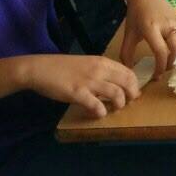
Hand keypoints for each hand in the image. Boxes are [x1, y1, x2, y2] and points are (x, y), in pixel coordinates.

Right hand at [21, 54, 139, 118]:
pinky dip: (101, 112)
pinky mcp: (78, 93)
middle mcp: (99, 70)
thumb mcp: (87, 64)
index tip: (133, 93)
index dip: (135, 85)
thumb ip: (101, 71)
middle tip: (127, 103)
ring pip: (117, 94)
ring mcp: (89, 81)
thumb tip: (115, 84)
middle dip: (132, 95)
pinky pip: (97, 105)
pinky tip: (98, 114)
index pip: (128, 72)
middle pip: (127, 82)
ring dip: (119, 104)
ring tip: (114, 108)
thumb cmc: (63, 67)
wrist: (40, 69)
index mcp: (103, 61)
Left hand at [119, 0, 175, 76]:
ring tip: (175, 63)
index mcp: (151, 28)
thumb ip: (127, 53)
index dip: (160, 66)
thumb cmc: (136, 14)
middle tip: (167, 70)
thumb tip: (130, 71)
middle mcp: (167, 25)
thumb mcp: (128, 34)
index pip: (160, 51)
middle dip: (173, 62)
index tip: (157, 75)